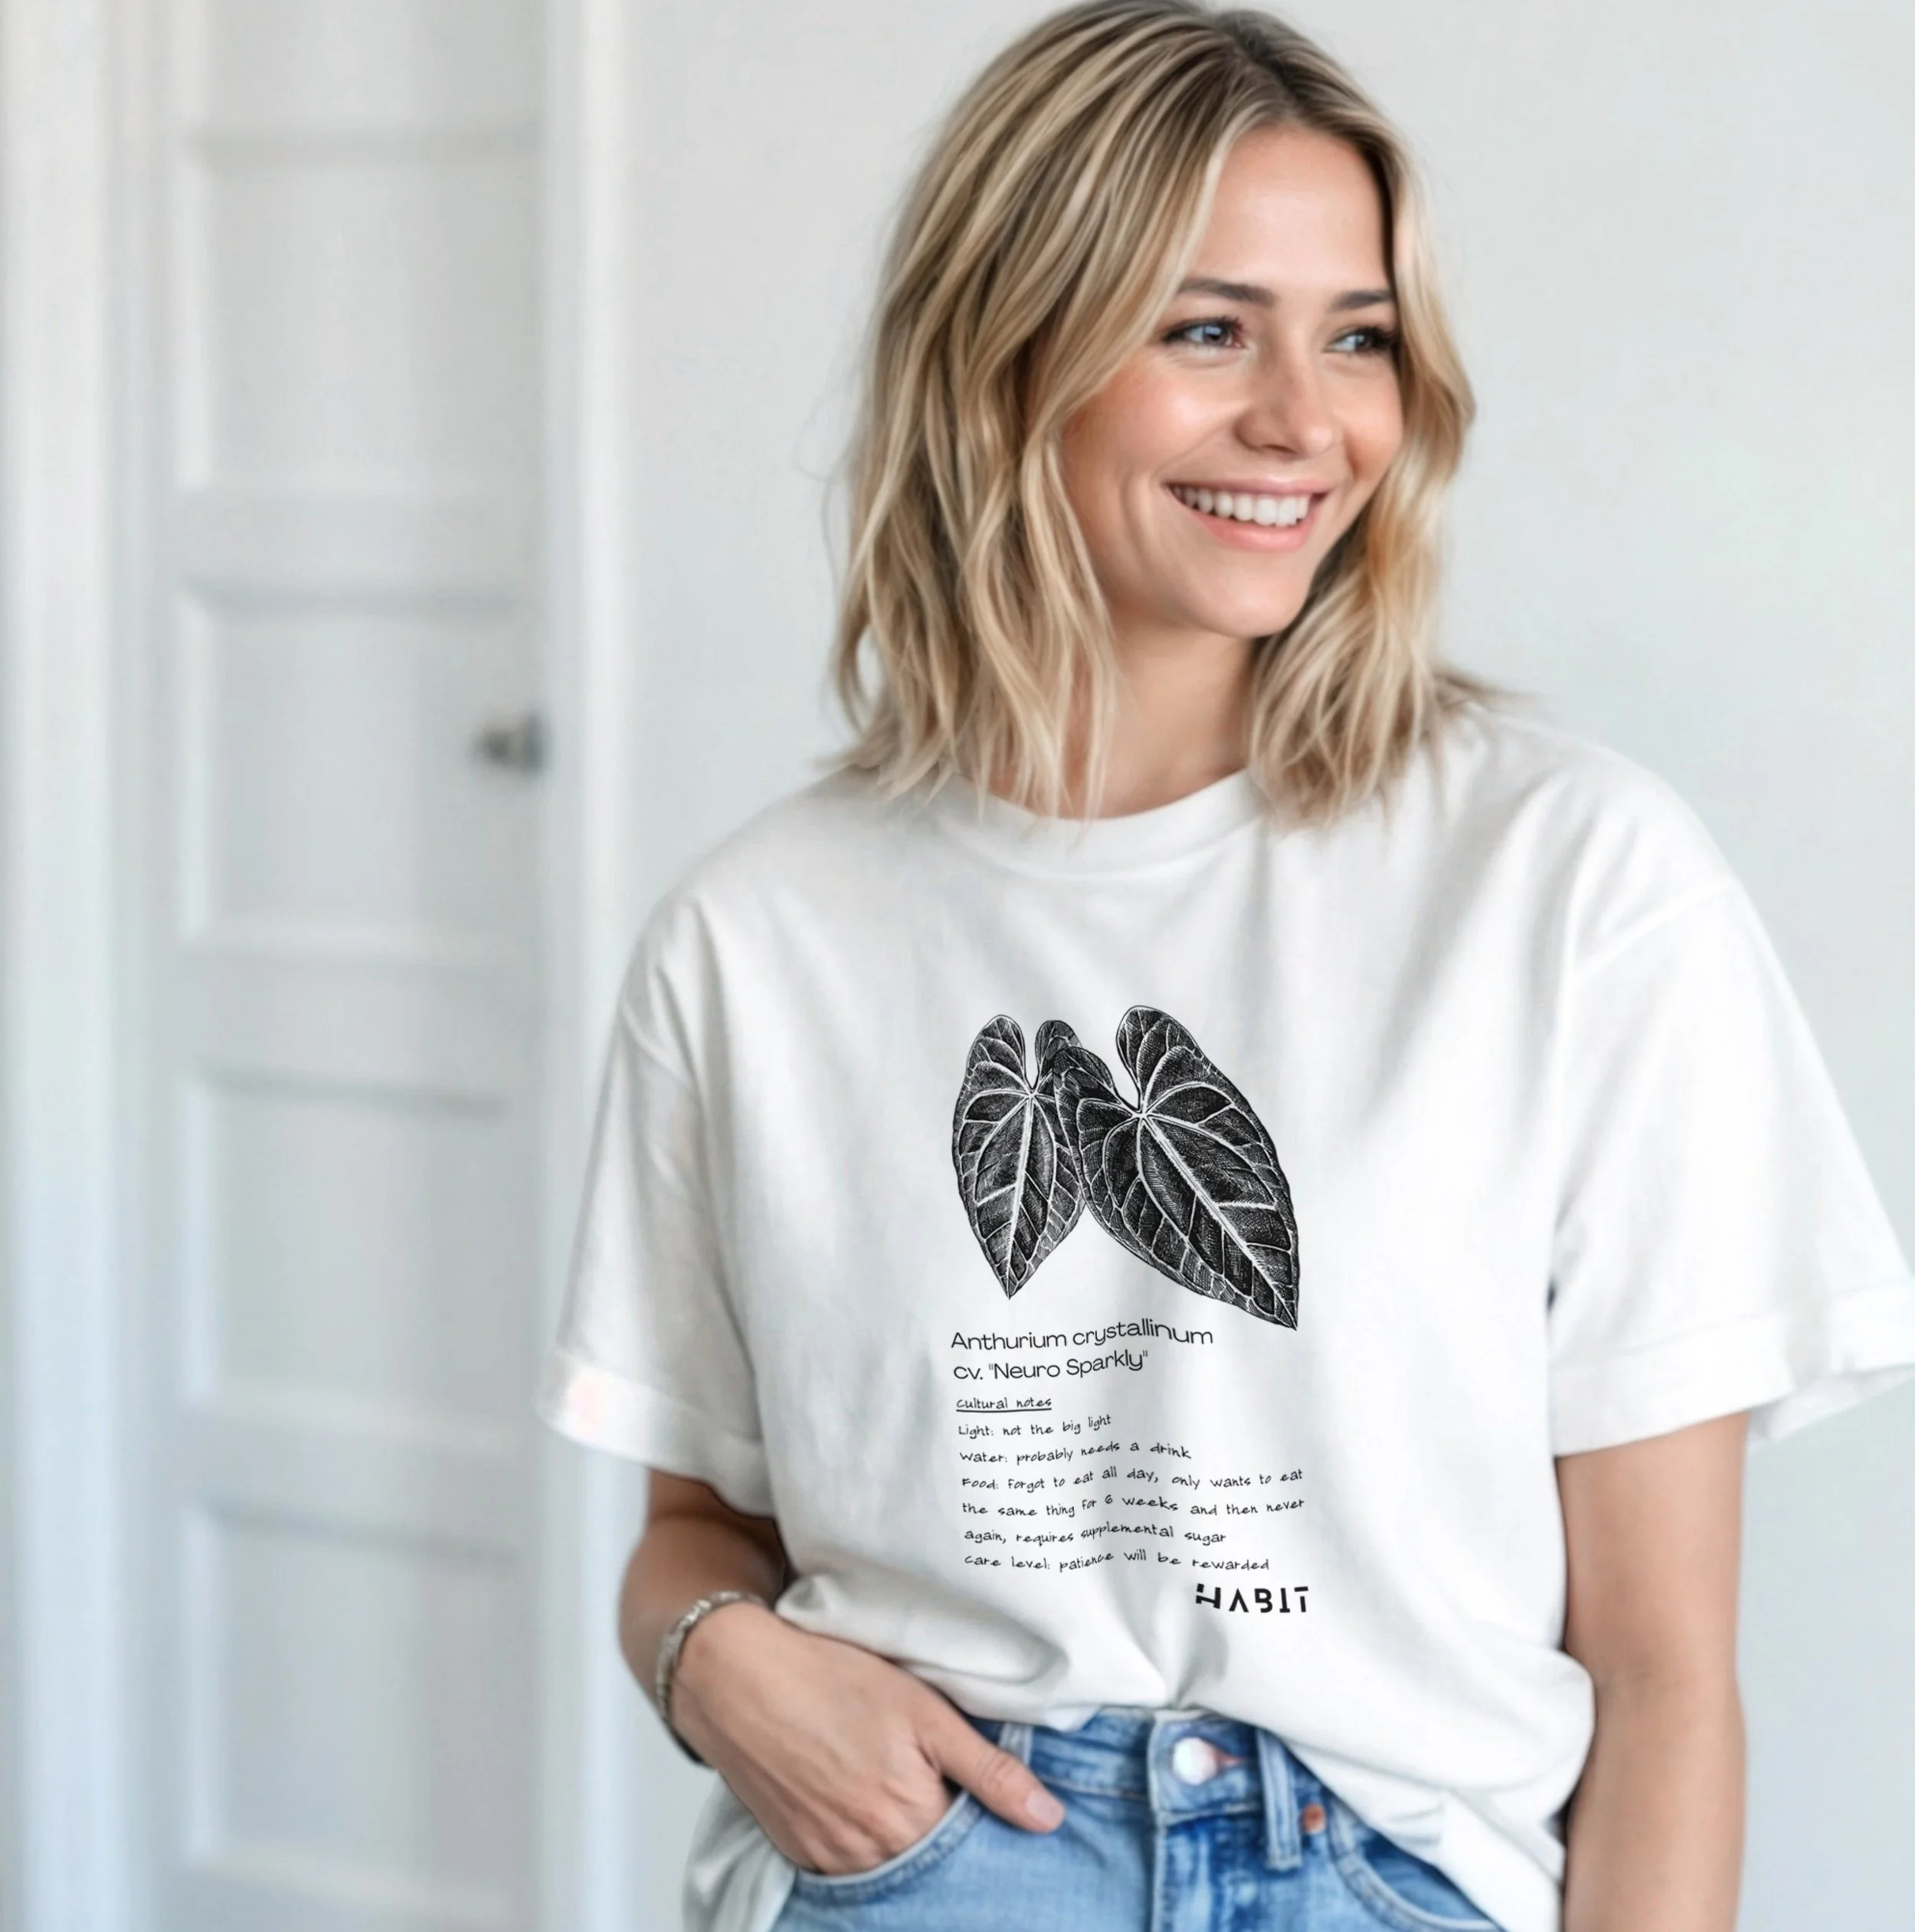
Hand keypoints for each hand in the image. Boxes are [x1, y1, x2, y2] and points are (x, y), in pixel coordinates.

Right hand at [668, 1601, 1065, 1874]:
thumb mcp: (924, 1711)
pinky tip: (861, 1796)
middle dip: (945, 1832)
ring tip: (896, 1781)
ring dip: (903, 1836)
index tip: (986, 1797)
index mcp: (908, 1818)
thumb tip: (1049, 1818)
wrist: (736, 1679)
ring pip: (890, 1865)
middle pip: (930, 1862)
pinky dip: (863, 1840)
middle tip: (937, 1781)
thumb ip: (989, 1769)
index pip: (972, 1849)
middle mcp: (868, 1853)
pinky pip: (847, 1866)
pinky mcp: (797, 1852)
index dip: (985, 1821)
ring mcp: (829, 1858)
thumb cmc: (830, 1679)